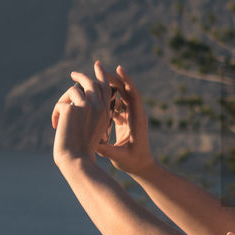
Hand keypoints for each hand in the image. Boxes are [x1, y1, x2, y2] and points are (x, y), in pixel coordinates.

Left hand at [51, 60, 117, 167]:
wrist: (76, 159)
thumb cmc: (82, 150)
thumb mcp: (91, 129)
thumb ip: (90, 112)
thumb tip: (78, 95)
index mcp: (106, 112)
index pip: (105, 87)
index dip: (101, 75)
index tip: (98, 66)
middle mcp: (99, 106)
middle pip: (90, 82)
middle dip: (81, 76)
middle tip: (73, 73)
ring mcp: (86, 106)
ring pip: (72, 91)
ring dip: (63, 101)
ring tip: (59, 118)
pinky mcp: (72, 108)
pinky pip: (61, 104)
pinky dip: (56, 114)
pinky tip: (56, 126)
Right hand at [95, 63, 155, 177]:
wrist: (142, 167)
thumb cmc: (132, 163)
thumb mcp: (118, 157)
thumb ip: (107, 150)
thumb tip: (92, 143)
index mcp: (138, 120)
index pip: (134, 95)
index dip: (126, 81)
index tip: (118, 68)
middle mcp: (136, 114)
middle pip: (126, 90)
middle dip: (112, 78)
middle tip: (97, 66)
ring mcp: (131, 115)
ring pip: (120, 95)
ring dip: (108, 85)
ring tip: (92, 75)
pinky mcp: (126, 119)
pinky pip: (116, 104)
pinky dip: (106, 97)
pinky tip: (92, 93)